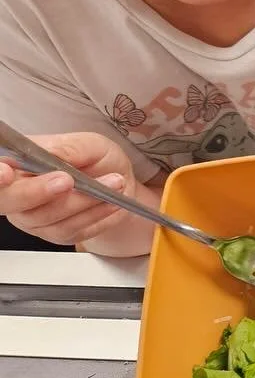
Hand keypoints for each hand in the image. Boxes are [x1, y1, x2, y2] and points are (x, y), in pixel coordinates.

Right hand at [0, 132, 137, 246]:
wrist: (120, 184)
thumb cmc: (98, 160)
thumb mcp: (90, 144)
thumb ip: (68, 148)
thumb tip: (50, 152)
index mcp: (18, 163)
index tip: (6, 173)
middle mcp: (17, 192)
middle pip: (8, 201)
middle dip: (36, 192)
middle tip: (67, 180)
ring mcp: (33, 217)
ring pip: (45, 217)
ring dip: (81, 201)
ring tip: (112, 182)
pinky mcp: (54, 233)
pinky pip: (68, 229)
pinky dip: (94, 215)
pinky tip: (111, 202)